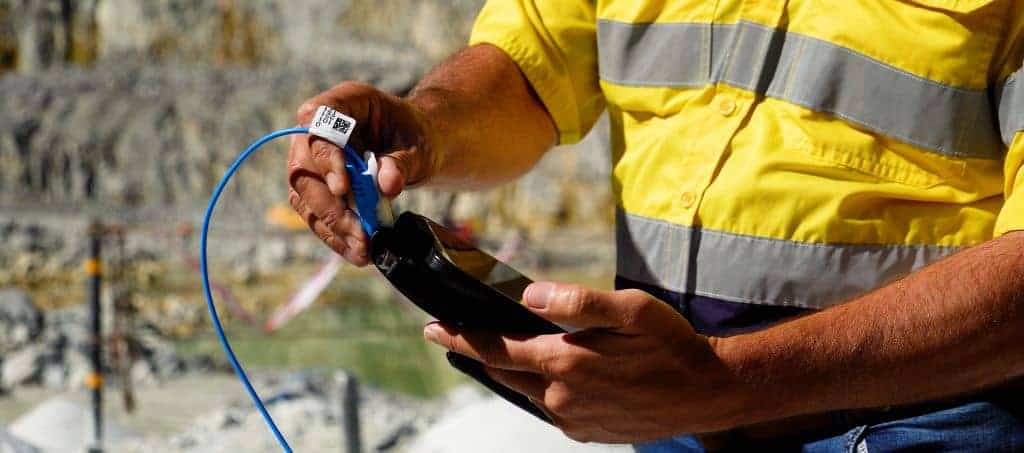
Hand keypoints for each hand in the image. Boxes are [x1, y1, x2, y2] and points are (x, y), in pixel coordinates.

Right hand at [288, 82, 440, 264]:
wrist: (415, 146)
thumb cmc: (416, 136)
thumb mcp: (419, 145)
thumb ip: (402, 162)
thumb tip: (387, 185)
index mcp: (344, 101)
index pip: (319, 121)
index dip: (326, 156)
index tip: (343, 189)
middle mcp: (317, 128)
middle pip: (305, 168)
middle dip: (331, 206)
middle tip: (360, 233)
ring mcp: (311, 158)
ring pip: (305, 197)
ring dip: (332, 227)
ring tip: (362, 250)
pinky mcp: (315, 187)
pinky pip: (315, 214)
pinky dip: (335, 235)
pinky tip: (356, 252)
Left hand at [423, 282, 753, 442]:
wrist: (707, 393)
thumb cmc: (672, 344)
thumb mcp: (632, 310)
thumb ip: (579, 301)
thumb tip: (529, 296)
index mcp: (567, 363)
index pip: (497, 349)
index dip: (461, 337)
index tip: (432, 328)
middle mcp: (561, 397)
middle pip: (504, 371)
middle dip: (479, 352)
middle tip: (455, 332)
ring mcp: (572, 418)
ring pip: (524, 390)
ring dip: (511, 370)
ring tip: (505, 348)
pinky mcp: (585, 432)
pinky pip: (548, 407)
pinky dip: (540, 387)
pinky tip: (551, 372)